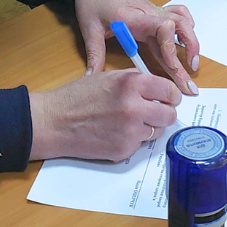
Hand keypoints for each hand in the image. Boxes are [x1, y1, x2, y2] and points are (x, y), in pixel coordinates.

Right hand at [28, 70, 180, 161]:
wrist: (55, 121)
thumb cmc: (78, 96)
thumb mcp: (108, 76)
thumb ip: (134, 79)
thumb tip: (155, 86)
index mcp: (132, 83)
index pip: (169, 90)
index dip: (171, 95)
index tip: (169, 98)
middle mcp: (134, 107)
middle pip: (169, 114)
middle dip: (164, 112)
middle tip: (155, 112)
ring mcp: (130, 131)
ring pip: (157, 131)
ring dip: (150, 126)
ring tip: (131, 121)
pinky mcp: (124, 150)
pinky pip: (140, 144)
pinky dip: (133, 139)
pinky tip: (116, 132)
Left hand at [70, 0, 199, 95]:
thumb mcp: (89, 28)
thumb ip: (94, 55)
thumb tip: (91, 78)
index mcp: (133, 17)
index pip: (162, 28)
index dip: (170, 48)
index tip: (172, 66)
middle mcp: (148, 13)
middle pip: (177, 29)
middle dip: (187, 54)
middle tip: (188, 80)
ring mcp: (154, 10)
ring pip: (182, 21)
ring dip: (191, 41)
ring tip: (192, 64)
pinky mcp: (154, 10)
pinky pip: (178, 14)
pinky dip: (186, 26)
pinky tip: (185, 40)